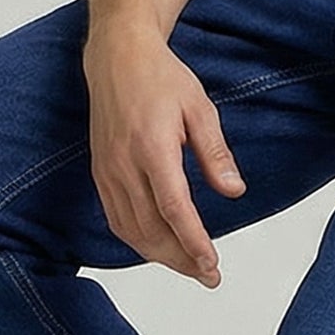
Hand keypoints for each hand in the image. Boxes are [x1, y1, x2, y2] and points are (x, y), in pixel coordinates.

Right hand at [82, 30, 247, 285]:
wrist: (116, 58)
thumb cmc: (161, 78)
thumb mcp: (200, 108)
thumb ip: (215, 153)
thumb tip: (234, 192)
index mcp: (152, 146)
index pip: (173, 208)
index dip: (193, 241)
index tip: (211, 264)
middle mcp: (124, 164)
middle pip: (151, 228)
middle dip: (180, 259)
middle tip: (209, 276)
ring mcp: (108, 171)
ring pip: (131, 230)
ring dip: (160, 255)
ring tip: (190, 267)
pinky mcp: (100, 173)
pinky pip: (116, 218)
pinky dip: (137, 240)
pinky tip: (159, 247)